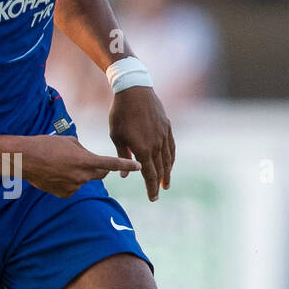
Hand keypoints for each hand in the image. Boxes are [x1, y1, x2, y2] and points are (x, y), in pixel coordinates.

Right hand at [19, 134, 140, 198]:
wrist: (25, 159)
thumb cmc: (47, 145)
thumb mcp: (70, 142)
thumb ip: (85, 152)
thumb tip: (89, 160)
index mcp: (85, 160)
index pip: (111, 164)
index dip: (126, 165)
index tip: (138, 166)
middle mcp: (82, 176)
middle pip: (100, 174)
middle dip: (99, 168)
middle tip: (87, 160)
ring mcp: (73, 187)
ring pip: (83, 180)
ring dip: (78, 173)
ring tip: (59, 164)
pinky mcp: (64, 194)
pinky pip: (72, 187)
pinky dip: (67, 181)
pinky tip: (54, 174)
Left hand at [109, 86, 174, 201]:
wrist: (134, 90)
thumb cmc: (120, 114)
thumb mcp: (117, 136)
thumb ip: (122, 156)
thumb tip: (125, 175)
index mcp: (143, 150)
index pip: (149, 175)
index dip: (151, 188)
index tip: (152, 198)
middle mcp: (156, 145)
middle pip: (160, 170)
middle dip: (159, 184)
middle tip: (158, 194)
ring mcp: (164, 136)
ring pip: (168, 159)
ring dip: (167, 173)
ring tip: (166, 183)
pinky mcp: (167, 127)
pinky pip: (171, 146)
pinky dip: (171, 157)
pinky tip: (170, 163)